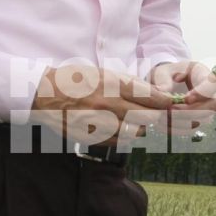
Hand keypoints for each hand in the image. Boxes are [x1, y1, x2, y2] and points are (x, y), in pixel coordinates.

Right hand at [33, 64, 177, 144]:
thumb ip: (131, 84)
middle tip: (152, 113)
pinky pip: (119, 141)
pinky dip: (124, 136)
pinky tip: (118, 127)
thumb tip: (156, 94)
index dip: (164, 102)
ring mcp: (100, 124)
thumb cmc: (78, 81)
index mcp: (113, 85)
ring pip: (135, 133)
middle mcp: (108, 105)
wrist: (47, 94)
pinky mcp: (93, 138)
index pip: (150, 97)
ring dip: (139, 127)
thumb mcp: (105, 74)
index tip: (168, 103)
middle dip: (153, 116)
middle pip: (147, 118)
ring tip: (133, 120)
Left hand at [148, 59, 215, 134]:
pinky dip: (176, 129)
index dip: (202, 93)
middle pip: (212, 106)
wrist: (160, 87)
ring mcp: (205, 109)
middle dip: (192, 111)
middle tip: (171, 110)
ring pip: (203, 120)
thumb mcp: (160, 72)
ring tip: (163, 116)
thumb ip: (162, 78)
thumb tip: (163, 91)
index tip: (186, 99)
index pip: (212, 84)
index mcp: (202, 74)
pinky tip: (162, 123)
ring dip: (183, 121)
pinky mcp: (196, 121)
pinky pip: (191, 129)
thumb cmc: (163, 75)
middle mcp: (209, 93)